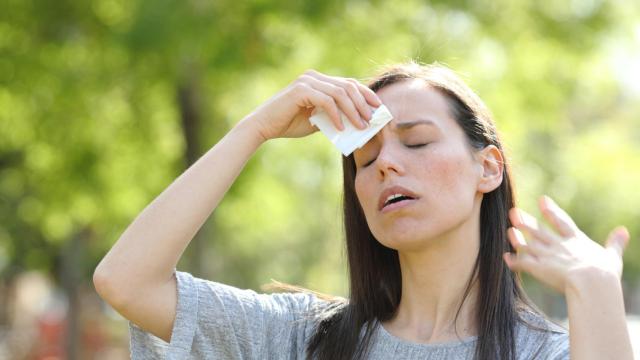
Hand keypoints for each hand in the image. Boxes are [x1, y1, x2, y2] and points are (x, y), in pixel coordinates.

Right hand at [246, 69, 381, 141]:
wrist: (264, 127)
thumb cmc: (289, 124)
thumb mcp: (317, 120)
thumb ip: (334, 116)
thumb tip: (357, 122)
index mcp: (318, 80)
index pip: (348, 83)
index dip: (366, 94)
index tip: (378, 107)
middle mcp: (314, 76)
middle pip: (347, 86)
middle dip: (363, 103)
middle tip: (372, 120)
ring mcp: (307, 81)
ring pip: (340, 93)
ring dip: (353, 111)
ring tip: (361, 126)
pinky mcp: (301, 90)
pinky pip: (327, 102)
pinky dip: (336, 115)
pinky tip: (341, 128)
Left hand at [503, 195, 629, 293]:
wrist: (591, 282)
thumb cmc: (604, 273)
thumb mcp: (612, 256)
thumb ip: (615, 243)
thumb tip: (624, 231)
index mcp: (575, 240)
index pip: (561, 221)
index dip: (551, 210)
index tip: (542, 200)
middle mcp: (558, 245)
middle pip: (539, 231)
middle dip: (526, 221)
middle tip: (513, 212)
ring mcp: (547, 255)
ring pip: (528, 244)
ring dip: (517, 238)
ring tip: (509, 231)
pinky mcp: (539, 268)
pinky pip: (523, 263)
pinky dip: (514, 261)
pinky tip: (506, 257)